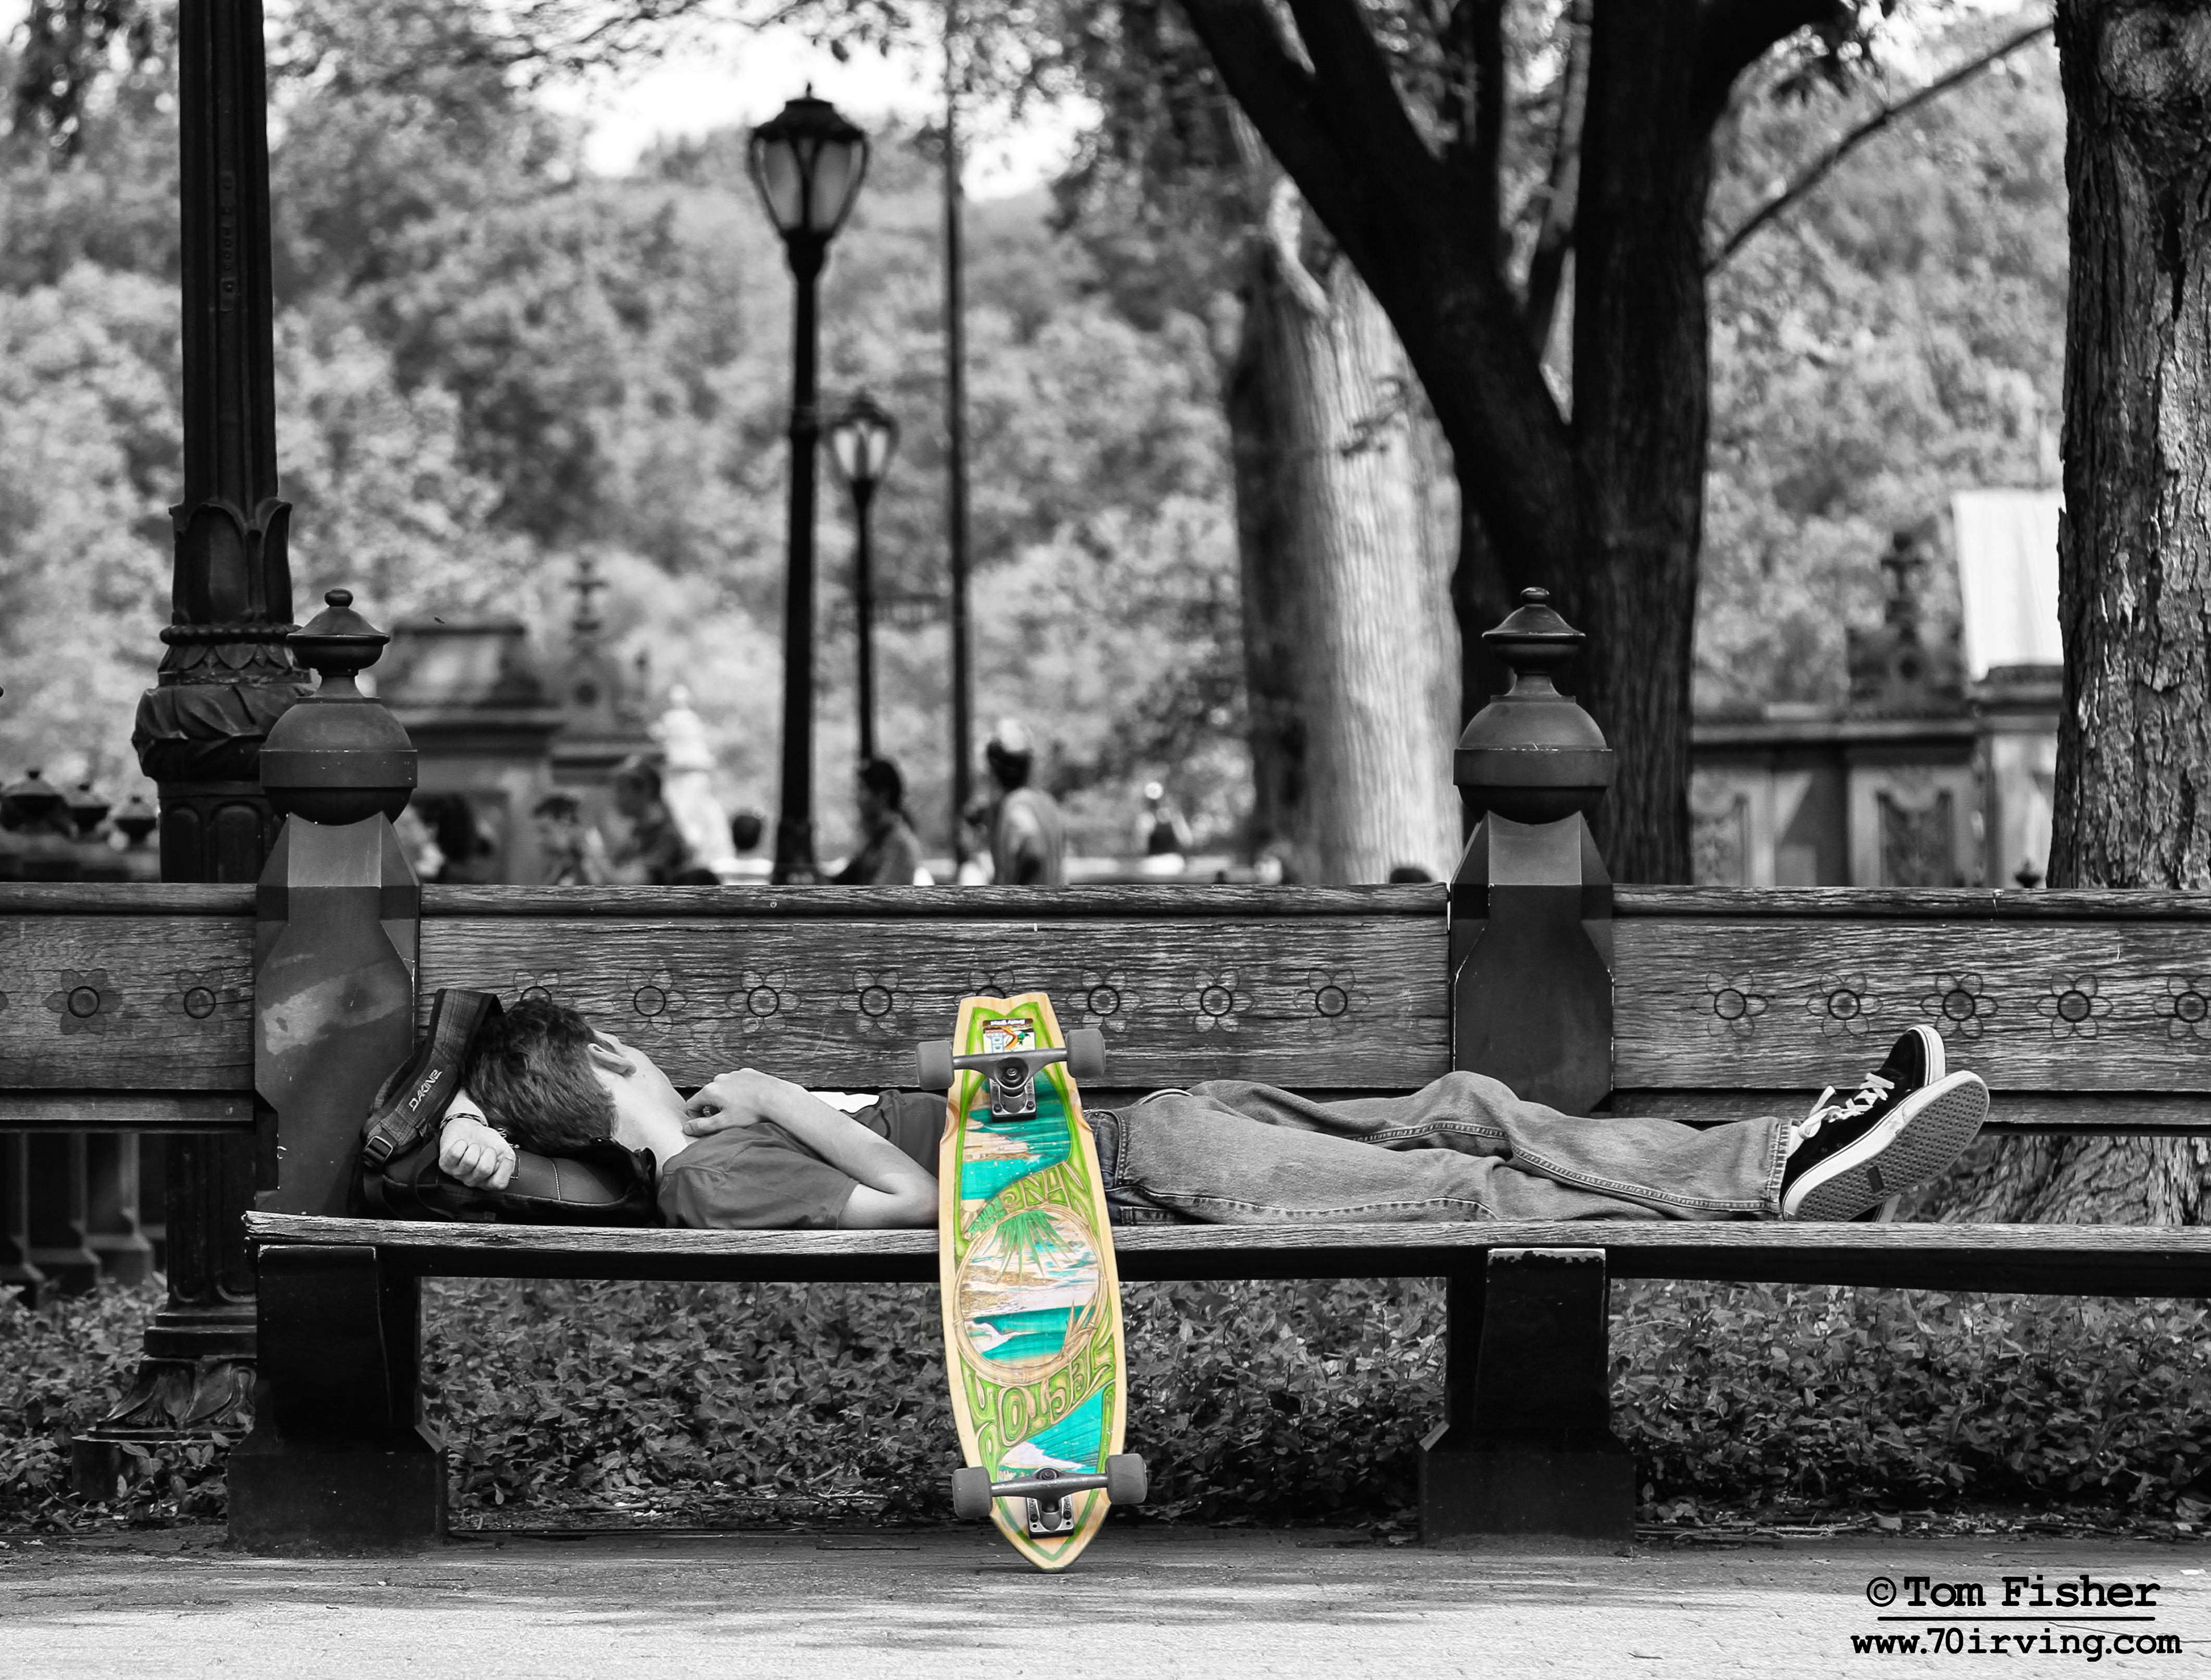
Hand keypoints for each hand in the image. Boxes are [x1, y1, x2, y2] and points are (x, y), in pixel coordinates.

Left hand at [438, 1114, 515, 1189]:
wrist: (469, 1128)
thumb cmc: (486, 1140)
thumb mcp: (503, 1149)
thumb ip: (509, 1158)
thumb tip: (508, 1160)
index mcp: (488, 1179)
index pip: (498, 1184)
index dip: (504, 1169)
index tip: (506, 1156)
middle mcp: (472, 1180)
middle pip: (484, 1170)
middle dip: (488, 1152)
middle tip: (485, 1149)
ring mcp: (458, 1174)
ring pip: (469, 1161)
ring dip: (474, 1147)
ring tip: (473, 1146)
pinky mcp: (444, 1165)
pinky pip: (455, 1154)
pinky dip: (461, 1144)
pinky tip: (462, 1144)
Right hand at [682, 1068, 797, 1135]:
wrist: (777, 1098)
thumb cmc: (752, 1111)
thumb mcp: (724, 1123)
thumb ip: (702, 1126)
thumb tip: (687, 1128)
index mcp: (711, 1090)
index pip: (692, 1104)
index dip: (696, 1118)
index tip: (706, 1125)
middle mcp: (720, 1079)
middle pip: (708, 1097)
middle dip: (713, 1110)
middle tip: (727, 1121)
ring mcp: (734, 1074)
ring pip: (723, 1090)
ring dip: (726, 1101)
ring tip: (741, 1111)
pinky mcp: (747, 1073)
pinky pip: (737, 1084)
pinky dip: (739, 1093)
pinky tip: (750, 1101)